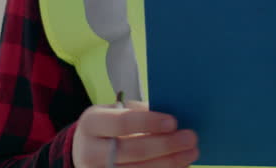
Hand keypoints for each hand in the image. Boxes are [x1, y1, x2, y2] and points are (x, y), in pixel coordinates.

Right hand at [73, 100, 197, 167]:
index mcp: (91, 124)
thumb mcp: (116, 112)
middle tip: (190, 138)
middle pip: (133, 150)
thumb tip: (176, 118)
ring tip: (190, 154)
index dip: (149, 123)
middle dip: (166, 145)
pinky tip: (179, 166)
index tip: (174, 122)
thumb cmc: (109, 126)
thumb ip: (141, 113)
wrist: (85, 151)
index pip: (123, 123)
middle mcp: (89, 152)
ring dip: (169, 163)